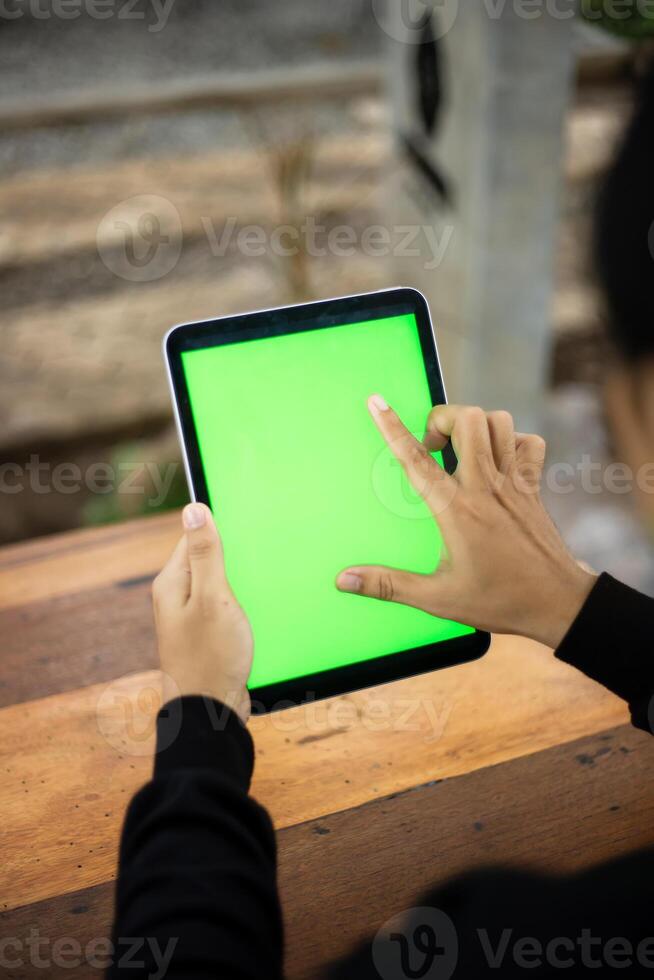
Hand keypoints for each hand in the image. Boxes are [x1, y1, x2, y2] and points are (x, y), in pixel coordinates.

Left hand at [152, 503, 252, 722]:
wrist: (211, 714)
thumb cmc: (210, 657)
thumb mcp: (213, 598)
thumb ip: (205, 554)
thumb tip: (192, 509)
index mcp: (172, 583)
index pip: (195, 538)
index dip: (221, 532)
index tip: (248, 531)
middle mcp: (177, 598)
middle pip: (209, 561)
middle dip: (235, 558)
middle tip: (261, 561)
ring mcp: (192, 618)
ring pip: (221, 585)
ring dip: (242, 585)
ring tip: (262, 589)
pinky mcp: (208, 635)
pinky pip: (227, 608)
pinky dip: (243, 606)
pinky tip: (259, 612)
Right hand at [336, 398, 596, 648]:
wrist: (558, 603)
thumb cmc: (499, 600)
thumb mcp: (438, 598)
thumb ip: (388, 585)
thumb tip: (344, 579)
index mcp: (456, 510)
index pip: (416, 459)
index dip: (392, 427)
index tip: (377, 402)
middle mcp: (486, 487)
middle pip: (467, 420)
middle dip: (442, 418)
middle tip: (432, 445)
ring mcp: (514, 483)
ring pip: (498, 422)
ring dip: (475, 425)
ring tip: (460, 449)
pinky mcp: (534, 486)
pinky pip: (528, 443)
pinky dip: (512, 441)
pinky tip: (498, 461)